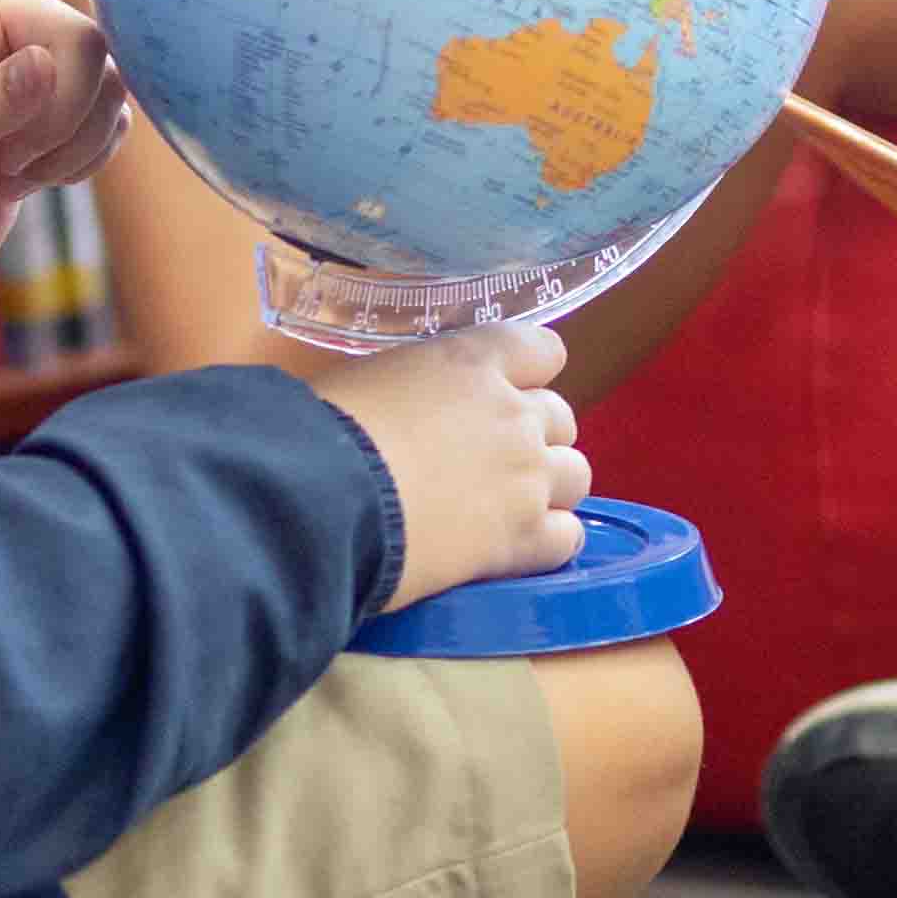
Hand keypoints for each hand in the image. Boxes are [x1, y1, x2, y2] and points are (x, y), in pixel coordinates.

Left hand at [0, 0, 128, 302]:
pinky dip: (87, 158)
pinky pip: (115, 117)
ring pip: (107, 79)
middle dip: (58, 110)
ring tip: (7, 175)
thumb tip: (45, 68)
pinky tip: (36, 182)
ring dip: (70, 142)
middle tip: (3, 163)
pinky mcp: (63, 119)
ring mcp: (36, 75)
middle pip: (78, 36)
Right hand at [303, 321, 589, 608]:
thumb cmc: (323, 429)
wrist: (320, 499)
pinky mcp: (522, 541)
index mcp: (473, 361)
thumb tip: (400, 408)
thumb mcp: (368, 380)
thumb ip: (410, 387)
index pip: (542, 349)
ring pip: (576, 476)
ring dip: (548, 487)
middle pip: (561, 418)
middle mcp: (514, 414)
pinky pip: (568, 537)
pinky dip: (548, 540)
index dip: (526, 373)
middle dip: (534, 435)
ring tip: (507, 507)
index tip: (501, 392)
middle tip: (489, 460)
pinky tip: (513, 547)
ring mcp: (526, 478)